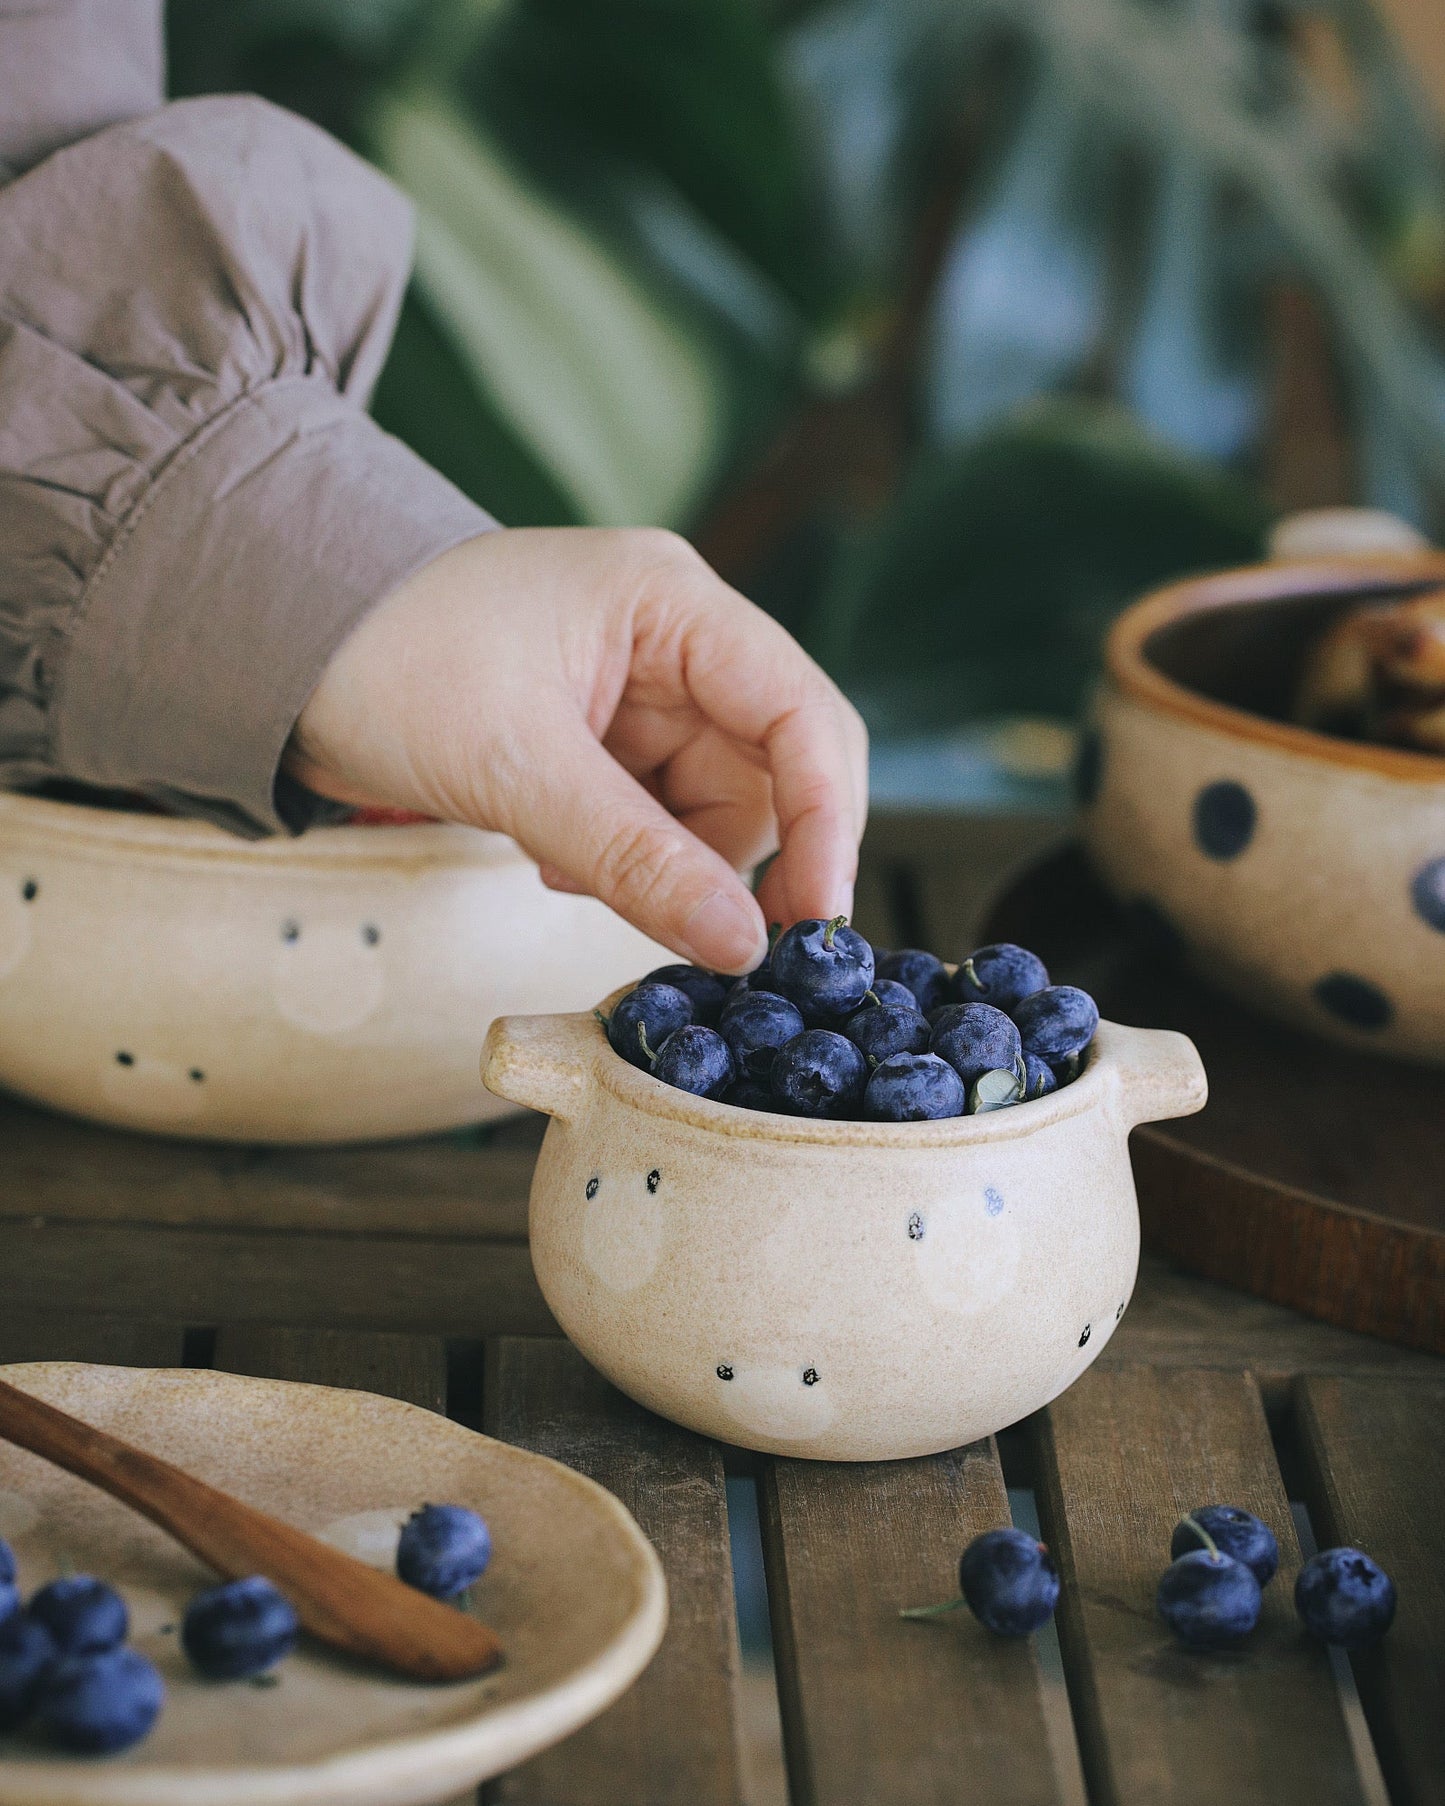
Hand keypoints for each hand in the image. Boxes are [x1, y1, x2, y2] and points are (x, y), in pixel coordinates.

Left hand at [286, 527, 868, 972]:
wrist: (277, 649)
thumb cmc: (384, 663)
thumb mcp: (514, 767)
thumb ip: (635, 859)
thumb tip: (742, 944)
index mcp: (670, 602)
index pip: (800, 710)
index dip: (827, 819)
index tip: (812, 921)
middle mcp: (675, 640)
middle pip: (771, 769)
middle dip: (742, 858)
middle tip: (719, 942)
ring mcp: (642, 691)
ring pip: (716, 808)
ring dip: (666, 865)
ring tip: (567, 871)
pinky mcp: (605, 739)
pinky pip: (659, 819)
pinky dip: (625, 860)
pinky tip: (552, 859)